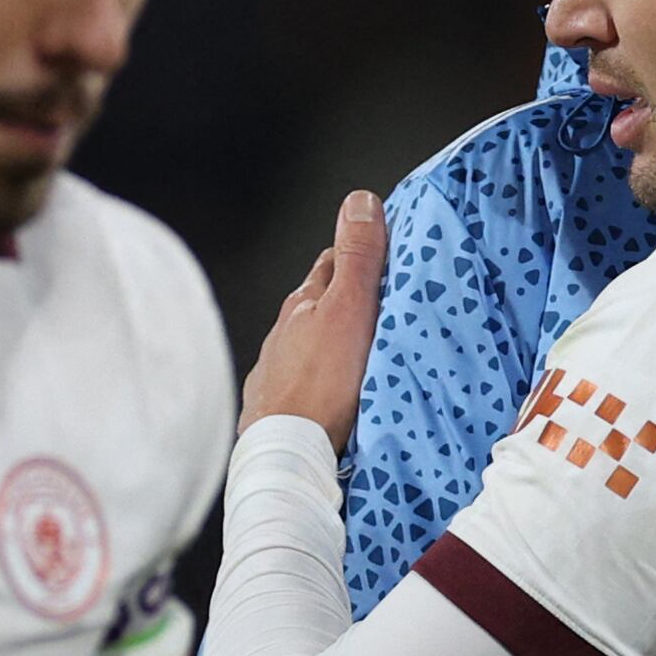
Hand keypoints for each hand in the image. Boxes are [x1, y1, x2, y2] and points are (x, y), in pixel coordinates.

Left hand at [241, 191, 386, 450]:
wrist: (286, 454)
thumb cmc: (321, 384)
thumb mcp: (349, 311)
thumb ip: (357, 259)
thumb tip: (359, 200)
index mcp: (302, 305)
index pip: (329, 263)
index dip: (354, 254)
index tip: (380, 250)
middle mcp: (283, 335)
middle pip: (316, 306)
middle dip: (342, 298)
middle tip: (379, 298)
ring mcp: (276, 373)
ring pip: (307, 346)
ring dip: (331, 343)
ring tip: (362, 351)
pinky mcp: (275, 410)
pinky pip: (304, 384)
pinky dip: (320, 380)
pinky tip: (335, 393)